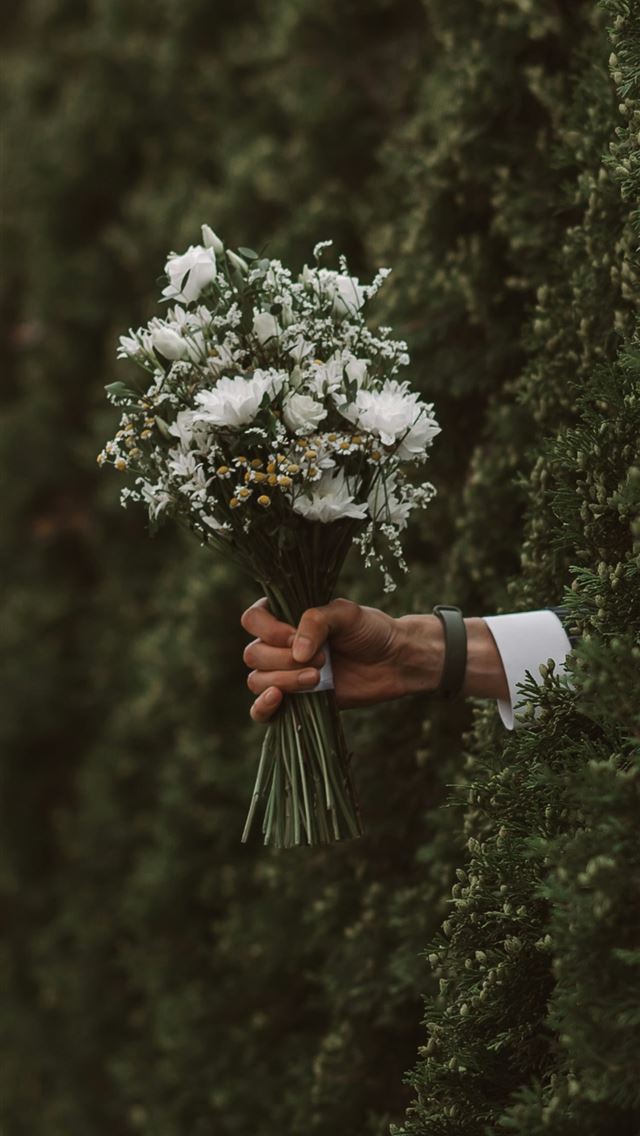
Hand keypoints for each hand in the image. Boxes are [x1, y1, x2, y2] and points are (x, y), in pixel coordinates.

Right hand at [240, 597, 447, 722]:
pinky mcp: (294, 700)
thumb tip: (295, 652)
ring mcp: (284, 673)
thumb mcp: (346, 614)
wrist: (393, 661)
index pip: (253, 620)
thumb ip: (317, 621)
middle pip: (253, 654)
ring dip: (283, 681)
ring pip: (257, 681)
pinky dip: (262, 708)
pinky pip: (261, 711)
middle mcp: (278, 645)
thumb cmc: (370, 630)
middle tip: (322, 660)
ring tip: (317, 678)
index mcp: (285, 616)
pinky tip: (278, 699)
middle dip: (284, 660)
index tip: (297, 638)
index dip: (270, 631)